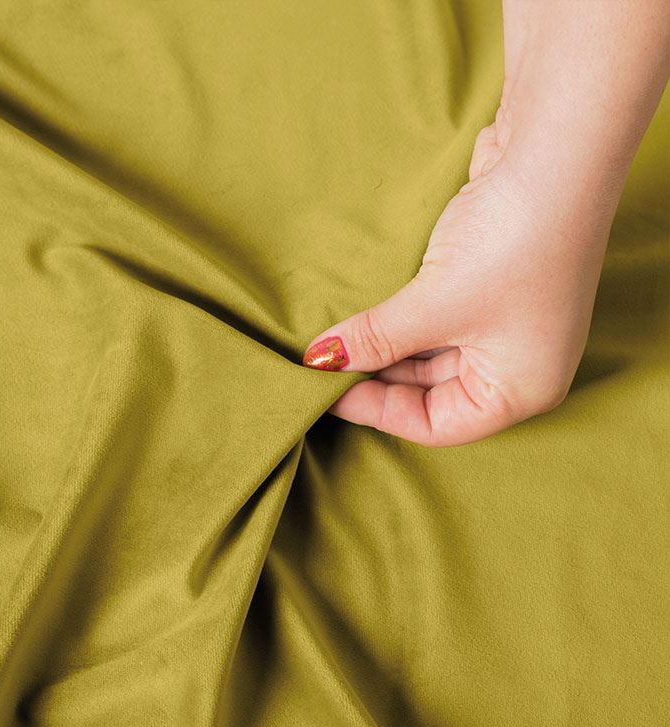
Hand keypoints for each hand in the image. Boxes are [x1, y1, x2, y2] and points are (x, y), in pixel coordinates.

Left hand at [301, 106, 613, 447]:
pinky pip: (436, 318)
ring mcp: (507, 323)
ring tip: (338, 341)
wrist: (556, 147)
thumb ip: (376, 339)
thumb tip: (323, 359)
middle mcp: (519, 363)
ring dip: (385, 347)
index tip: (328, 393)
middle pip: (432, 391)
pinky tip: (364, 315)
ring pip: (430, 353)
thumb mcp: (434, 305)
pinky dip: (401, 319)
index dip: (378, 411)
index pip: (438, 425)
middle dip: (378, 377)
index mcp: (521, 389)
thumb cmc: (512, 242)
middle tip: (326, 365)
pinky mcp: (492, 285)